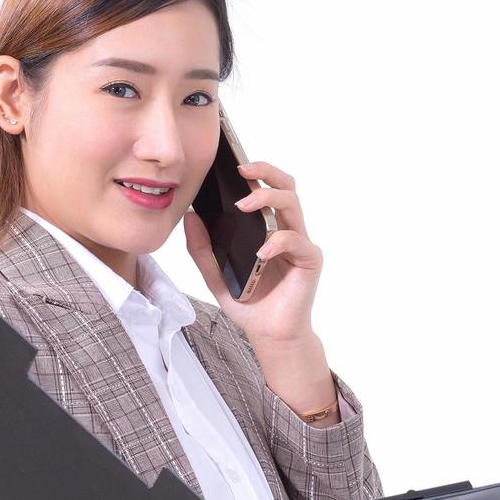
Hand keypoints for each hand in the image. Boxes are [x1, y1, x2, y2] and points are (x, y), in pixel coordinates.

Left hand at [182, 160, 322, 345]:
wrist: (269, 335)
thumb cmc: (250, 303)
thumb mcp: (215, 274)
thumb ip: (202, 248)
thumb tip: (190, 217)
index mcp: (267, 228)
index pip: (266, 189)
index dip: (255, 172)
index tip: (230, 164)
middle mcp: (286, 230)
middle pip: (285, 186)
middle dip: (266, 172)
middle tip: (242, 170)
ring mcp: (300, 243)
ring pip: (292, 204)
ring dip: (268, 198)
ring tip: (244, 205)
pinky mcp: (309, 260)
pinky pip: (296, 240)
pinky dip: (278, 241)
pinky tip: (262, 250)